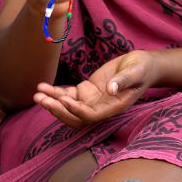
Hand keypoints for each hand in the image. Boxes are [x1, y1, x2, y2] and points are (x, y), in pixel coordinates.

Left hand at [34, 49, 159, 127]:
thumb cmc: (142, 68)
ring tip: (38, 93)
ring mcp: (92, 101)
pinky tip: (42, 86)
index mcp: (114, 107)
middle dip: (58, 110)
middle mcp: (101, 108)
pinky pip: (68, 95)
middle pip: (75, 117)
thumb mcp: (136, 71)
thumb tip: (111, 89)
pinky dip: (55, 92)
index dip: (76, 110)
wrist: (143, 65)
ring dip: (52, 102)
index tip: (63, 98)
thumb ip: (124, 80)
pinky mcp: (87, 91)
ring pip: (68, 107)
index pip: (90, 116)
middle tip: (42, 99)